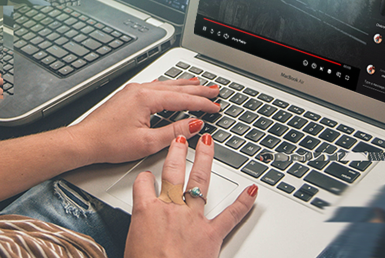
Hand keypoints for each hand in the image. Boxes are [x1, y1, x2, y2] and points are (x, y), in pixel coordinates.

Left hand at [68, 77, 220, 164]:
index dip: (202, 103)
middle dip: (197, 90)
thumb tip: (194, 125)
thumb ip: (174, 132)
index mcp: (146, 98)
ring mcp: (132, 92)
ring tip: (198, 85)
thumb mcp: (147, 142)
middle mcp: (139, 90)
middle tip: (214, 91)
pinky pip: (153, 87)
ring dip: (183, 86)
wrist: (84, 141)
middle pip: (175, 88)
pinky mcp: (126, 97)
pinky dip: (167, 88)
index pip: (182, 99)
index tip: (216, 106)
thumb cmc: (109, 142)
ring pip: (164, 86)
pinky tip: (169, 86)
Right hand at [125, 133, 256, 257]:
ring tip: (208, 145)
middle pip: (173, 172)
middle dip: (177, 152)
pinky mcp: (211, 234)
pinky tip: (251, 191)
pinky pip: (230, 215)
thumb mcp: (132, 244)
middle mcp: (170, 209)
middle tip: (181, 139)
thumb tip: (142, 240)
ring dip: (205, 161)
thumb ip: (140, 233)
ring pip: (199, 182)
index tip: (147, 176)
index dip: (144, 178)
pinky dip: (243, 203)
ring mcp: (192, 219)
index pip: (142, 184)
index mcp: (146, 212)